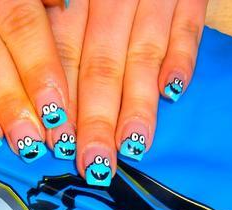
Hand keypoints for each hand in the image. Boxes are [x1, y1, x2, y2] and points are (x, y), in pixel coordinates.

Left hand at [47, 0, 207, 185]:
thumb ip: (55, 26)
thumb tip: (42, 89)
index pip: (64, 57)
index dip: (62, 103)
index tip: (58, 144)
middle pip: (102, 65)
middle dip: (97, 119)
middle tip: (96, 163)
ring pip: (143, 53)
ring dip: (138, 103)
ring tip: (133, 145)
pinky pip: (189, 25)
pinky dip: (183, 57)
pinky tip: (174, 92)